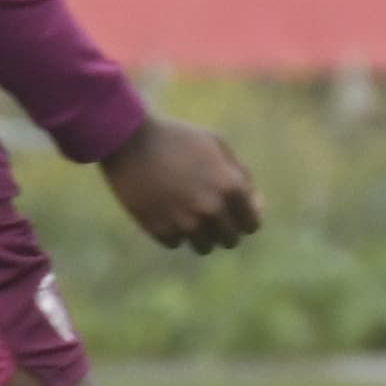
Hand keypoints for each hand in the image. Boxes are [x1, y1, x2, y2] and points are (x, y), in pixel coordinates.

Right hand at [104, 117, 260, 253]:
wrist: (129, 139)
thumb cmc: (178, 139)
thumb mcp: (218, 147)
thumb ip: (241, 177)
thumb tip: (256, 207)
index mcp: (230, 187)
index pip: (251, 225)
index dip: (244, 219)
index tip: (233, 214)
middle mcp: (211, 209)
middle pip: (229, 240)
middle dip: (223, 229)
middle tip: (208, 214)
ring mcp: (184, 221)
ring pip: (203, 247)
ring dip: (199, 234)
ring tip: (187, 213)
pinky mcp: (158, 229)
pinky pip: (175, 243)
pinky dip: (172, 232)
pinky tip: (165, 212)